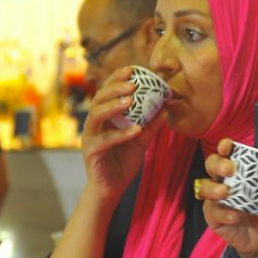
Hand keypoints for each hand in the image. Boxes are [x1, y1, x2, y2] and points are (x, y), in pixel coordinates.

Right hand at [82, 66, 166, 201]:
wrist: (112, 188)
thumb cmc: (124, 162)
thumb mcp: (142, 141)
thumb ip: (152, 125)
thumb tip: (167, 106)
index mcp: (104, 117)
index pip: (107, 92)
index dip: (117, 79)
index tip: (133, 69)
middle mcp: (94, 123)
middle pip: (99, 98)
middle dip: (115, 88)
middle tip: (133, 83)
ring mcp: (90, 136)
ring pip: (96, 115)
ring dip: (113, 105)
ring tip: (131, 100)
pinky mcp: (91, 151)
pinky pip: (105, 139)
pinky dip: (121, 133)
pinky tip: (136, 129)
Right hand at [198, 139, 257, 257]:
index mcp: (240, 174)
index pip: (228, 155)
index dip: (225, 147)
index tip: (228, 145)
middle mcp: (225, 183)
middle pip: (211, 166)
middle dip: (217, 163)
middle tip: (229, 169)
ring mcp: (217, 201)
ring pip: (205, 188)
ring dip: (214, 188)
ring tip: (225, 193)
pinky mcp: (214, 219)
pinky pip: (212, 212)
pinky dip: (223, 213)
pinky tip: (234, 216)